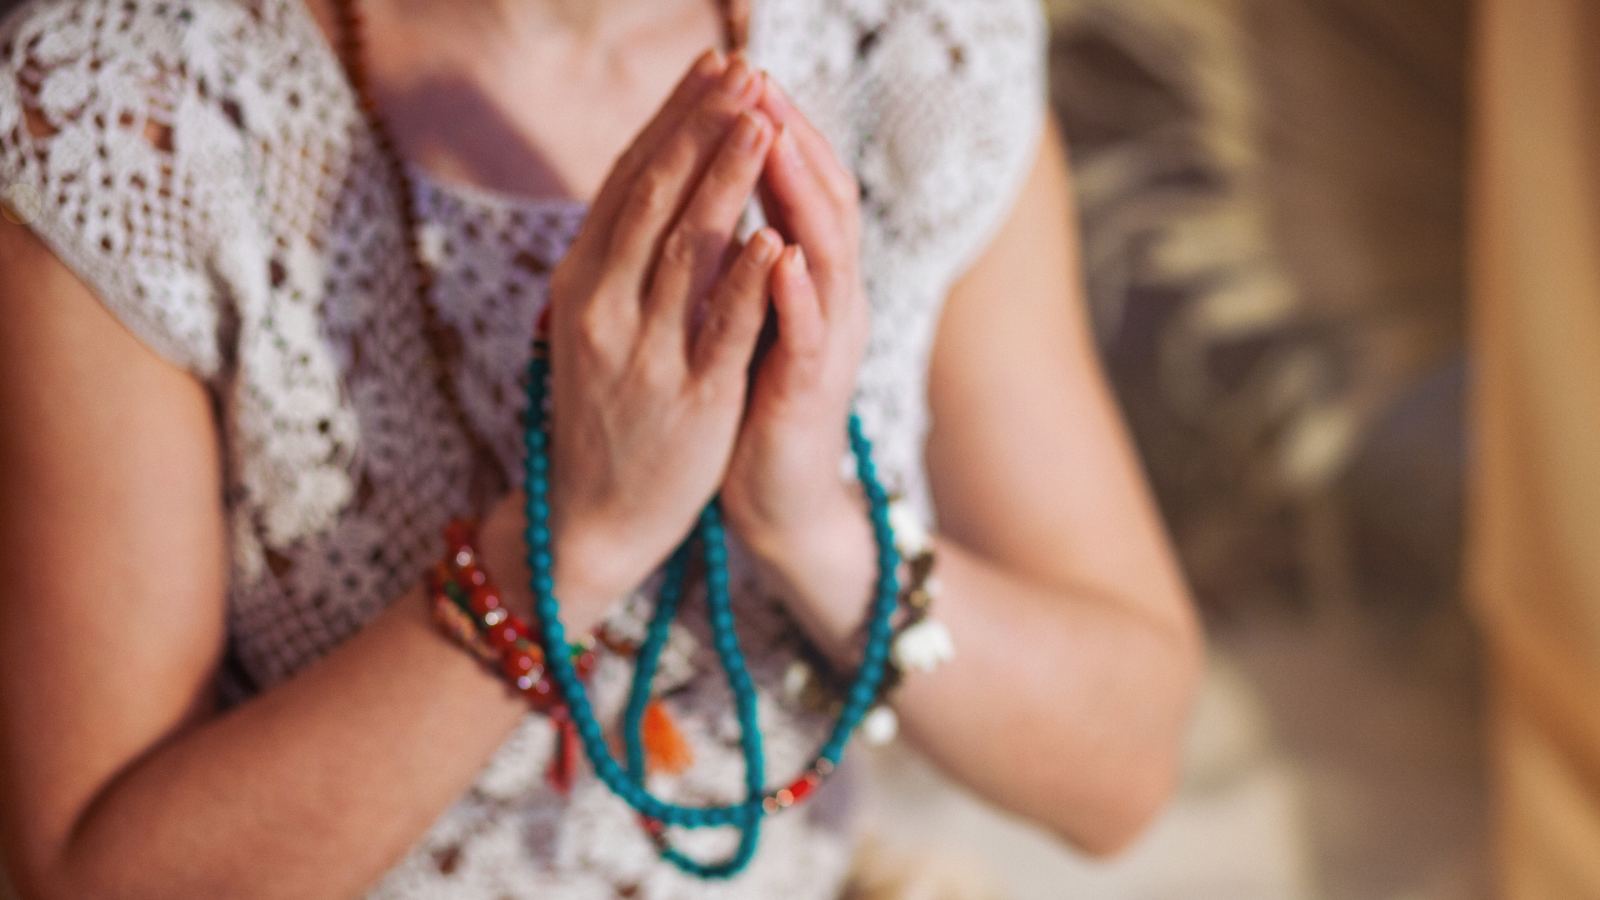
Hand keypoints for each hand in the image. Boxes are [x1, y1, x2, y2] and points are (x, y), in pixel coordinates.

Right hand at [480, 51, 786, 617]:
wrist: (590, 515)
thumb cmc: (605, 410)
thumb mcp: (597, 320)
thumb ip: (624, 252)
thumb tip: (660, 171)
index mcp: (581, 279)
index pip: (631, 179)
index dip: (674, 118)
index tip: (715, 66)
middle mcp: (603, 305)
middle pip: (655, 197)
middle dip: (702, 127)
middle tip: (745, 71)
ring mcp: (644, 351)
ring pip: (686, 249)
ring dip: (725, 179)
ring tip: (761, 121)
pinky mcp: (690, 397)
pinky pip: (720, 329)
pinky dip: (745, 280)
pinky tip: (771, 237)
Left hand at [717, 81, 877, 645]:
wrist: (776, 497)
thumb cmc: (754, 399)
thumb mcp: (746, 311)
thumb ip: (742, 251)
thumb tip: (714, 178)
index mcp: (812, 276)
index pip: (803, 182)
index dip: (778, 126)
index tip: (738, 73)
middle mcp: (832, 299)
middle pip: (826, 201)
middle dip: (792, 138)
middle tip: (758, 81)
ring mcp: (828, 345)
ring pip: (827, 256)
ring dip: (800, 197)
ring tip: (776, 142)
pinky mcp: (811, 395)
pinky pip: (808, 338)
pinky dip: (796, 294)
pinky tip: (779, 256)